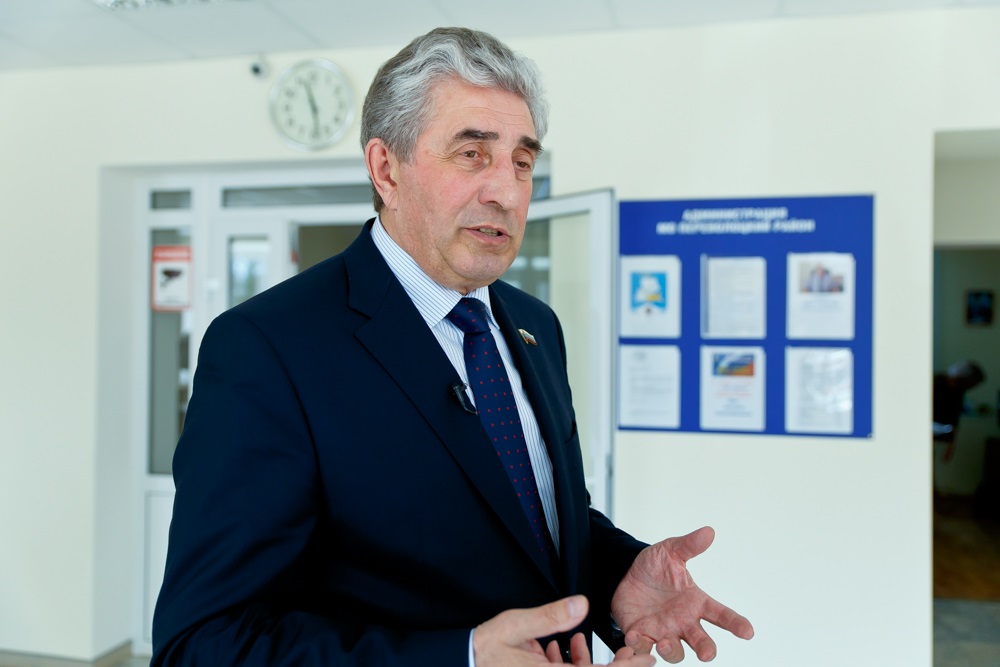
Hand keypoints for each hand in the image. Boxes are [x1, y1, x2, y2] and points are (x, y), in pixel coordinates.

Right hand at [475, 595, 655, 665]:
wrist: (464, 661)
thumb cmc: (486, 647)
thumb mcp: (516, 625)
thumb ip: (550, 617)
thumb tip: (582, 605)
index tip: (644, 657)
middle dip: (616, 665)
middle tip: (636, 651)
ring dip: (593, 663)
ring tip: (600, 645)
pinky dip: (571, 662)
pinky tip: (565, 644)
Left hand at [610, 527, 753, 662]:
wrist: (624, 573)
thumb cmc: (654, 566)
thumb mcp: (670, 551)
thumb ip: (688, 546)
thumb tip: (709, 531)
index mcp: (695, 602)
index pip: (721, 615)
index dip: (736, 624)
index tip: (748, 632)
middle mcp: (683, 621)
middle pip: (702, 642)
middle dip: (706, 649)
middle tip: (706, 654)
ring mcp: (663, 631)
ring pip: (675, 652)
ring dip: (672, 651)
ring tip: (665, 643)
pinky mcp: (641, 635)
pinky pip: (643, 647)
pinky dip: (640, 645)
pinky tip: (634, 637)